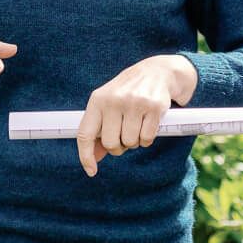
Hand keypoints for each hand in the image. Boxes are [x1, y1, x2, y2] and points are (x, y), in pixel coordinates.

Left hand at [76, 55, 197, 176]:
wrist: (157, 71)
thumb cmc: (128, 92)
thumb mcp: (109, 105)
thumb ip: (100, 129)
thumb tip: (94, 158)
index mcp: (98, 99)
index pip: (85, 134)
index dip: (86, 155)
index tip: (91, 170)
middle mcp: (114, 100)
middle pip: (111, 143)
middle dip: (119, 146)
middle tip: (124, 135)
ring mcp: (134, 103)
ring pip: (130, 142)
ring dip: (135, 141)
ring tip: (137, 125)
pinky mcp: (154, 107)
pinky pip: (147, 139)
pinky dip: (147, 138)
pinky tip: (148, 124)